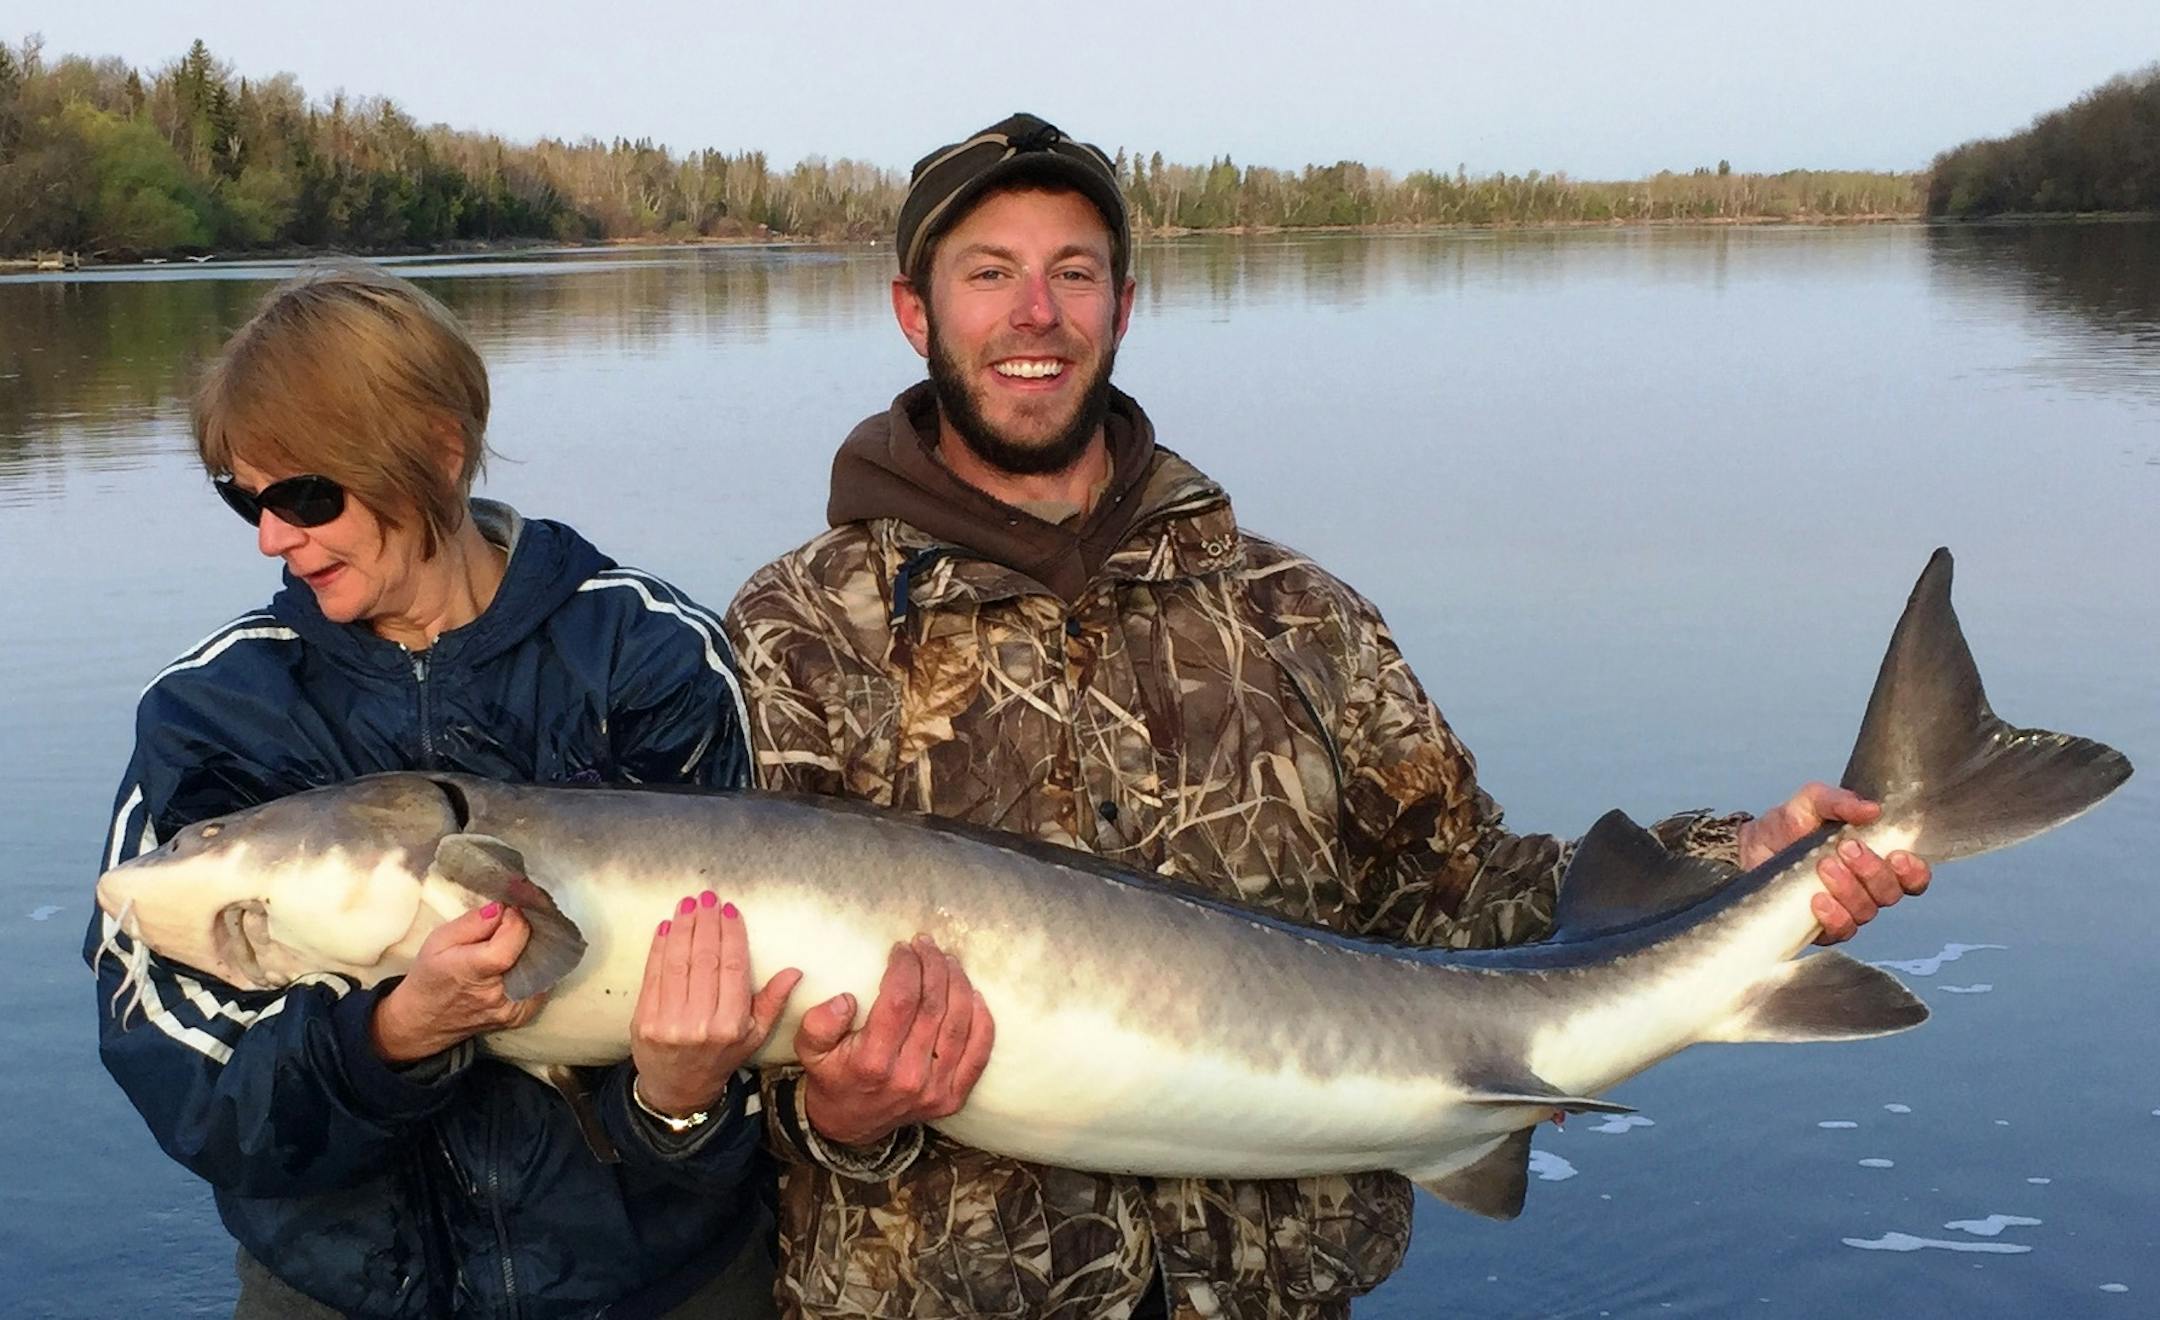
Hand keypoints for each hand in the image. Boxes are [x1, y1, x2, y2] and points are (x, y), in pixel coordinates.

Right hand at [372, 902, 540, 1062]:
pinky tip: (517, 962)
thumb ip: (473, 922)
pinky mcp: (523, 1015)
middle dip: (527, 931)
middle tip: (512, 924)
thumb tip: (502, 908)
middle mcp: (500, 994)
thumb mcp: (439, 940)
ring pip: (542, 966)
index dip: (515, 918)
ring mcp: (515, 1008)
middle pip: (533, 950)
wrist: (424, 1021)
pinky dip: (533, 968)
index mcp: (476, 971)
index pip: (515, 936)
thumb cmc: (429, 978)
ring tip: (513, 943)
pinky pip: (541, 982)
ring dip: (532, 949)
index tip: (506, 911)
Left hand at [631, 892, 800, 1116]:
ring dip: (682, 928)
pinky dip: (658, 947)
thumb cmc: (721, 1056)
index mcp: (731, 1025)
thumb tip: (794, 972)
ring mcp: (669, 1023)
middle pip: (705, 959)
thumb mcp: (755, 1035)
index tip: (730, 911)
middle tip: (707, 898)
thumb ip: (773, 1002)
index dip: (731, 934)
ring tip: (687, 905)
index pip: (732, 967)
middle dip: (706, 923)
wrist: (678, 1089)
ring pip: (678, 962)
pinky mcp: (644, 1022)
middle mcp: (701, 1024)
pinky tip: (666, 927)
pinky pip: (653, 975)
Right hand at [792, 935, 994, 1147]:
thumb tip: (846, 999)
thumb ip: (818, 1024)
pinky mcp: (954, 1096)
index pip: (900, 1000)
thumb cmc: (833, 1076)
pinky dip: (982, 1019)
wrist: (851, 1125)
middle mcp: (908, 1077)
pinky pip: (979, 1052)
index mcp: (873, 1062)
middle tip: (926, 944)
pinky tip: (974, 994)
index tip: (902, 948)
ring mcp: (936, 1089)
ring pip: (960, 1023)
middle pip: (934, 1006)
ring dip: (958, 983)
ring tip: (947, 960)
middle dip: (933, 965)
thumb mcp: (809, 1051)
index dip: (906, 966)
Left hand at [1738, 782, 1930, 944]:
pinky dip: (1834, 916)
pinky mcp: (1823, 927)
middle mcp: (1866, 888)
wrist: (1748, 847)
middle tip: (1847, 848)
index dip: (1913, 871)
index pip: (1911, 876)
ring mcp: (1845, 909)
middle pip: (1890, 893)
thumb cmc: (1787, 825)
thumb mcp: (1811, 801)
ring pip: (1866, 911)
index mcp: (1874, 859)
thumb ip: (1840, 801)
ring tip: (1825, 866)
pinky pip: (1841, 931)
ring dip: (1849, 889)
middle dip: (1872, 871)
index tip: (1898, 856)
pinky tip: (1818, 899)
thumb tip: (1872, 809)